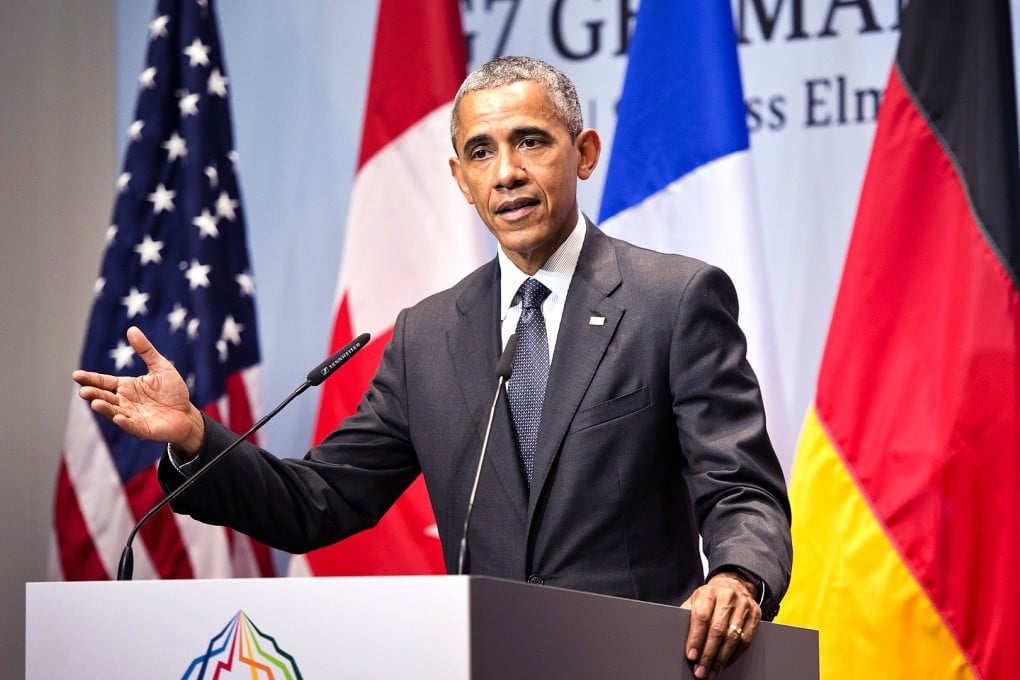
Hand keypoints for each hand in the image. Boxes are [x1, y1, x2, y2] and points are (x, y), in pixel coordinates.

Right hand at [72, 326, 204, 456]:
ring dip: (105, 409)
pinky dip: (124, 423)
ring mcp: (131, 416)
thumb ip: (146, 350)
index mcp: (125, 386)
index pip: (103, 381)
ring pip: (113, 412)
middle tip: (83, 391)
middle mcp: (124, 402)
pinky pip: (131, 426)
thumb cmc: (172, 391)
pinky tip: (118, 418)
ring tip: (95, 403)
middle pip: (104, 397)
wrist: (187, 414)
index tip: (76, 375)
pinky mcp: (142, 429)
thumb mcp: (161, 367)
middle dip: (93, 394)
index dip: (90, 379)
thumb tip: (131, 329)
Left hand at [681, 571, 761, 678]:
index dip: (696, 638)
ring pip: (733, 638)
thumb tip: (677, 639)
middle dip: (708, 655)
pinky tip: (725, 664)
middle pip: (718, 630)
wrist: (734, 585)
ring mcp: (743, 605)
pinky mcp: (755, 615)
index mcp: (709, 592)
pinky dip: (734, 656)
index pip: (701, 617)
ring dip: (721, 659)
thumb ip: (688, 616)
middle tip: (700, 671)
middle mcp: (728, 597)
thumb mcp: (696, 600)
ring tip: (711, 672)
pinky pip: (746, 640)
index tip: (691, 656)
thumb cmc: (710, 597)